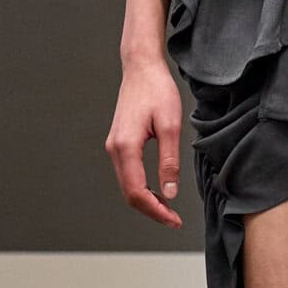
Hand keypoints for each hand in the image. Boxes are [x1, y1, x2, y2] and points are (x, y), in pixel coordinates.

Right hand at [106, 58, 186, 228]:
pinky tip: (158, 190)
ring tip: (169, 209)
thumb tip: (169, 192)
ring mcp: (114, 146)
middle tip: (174, 220)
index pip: (137, 192)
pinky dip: (141, 187)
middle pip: (129, 193)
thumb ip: (169, 161)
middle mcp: (114, 149)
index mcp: (126, 147)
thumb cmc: (157, 90)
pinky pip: (127, 174)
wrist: (141, 67)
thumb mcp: (170, 126)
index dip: (156, 211)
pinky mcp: (118, 143)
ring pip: (127, 185)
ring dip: (146, 200)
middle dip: (151, 210)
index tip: (174, 220)